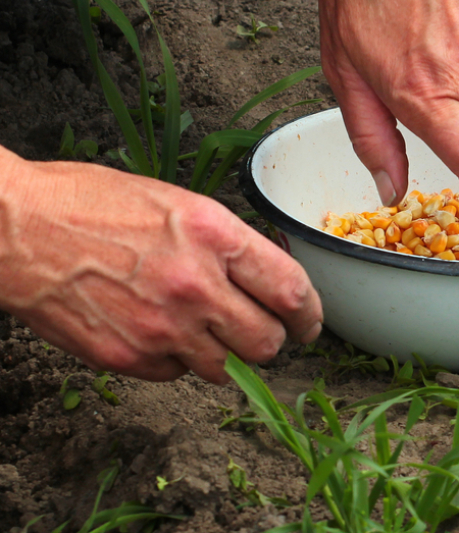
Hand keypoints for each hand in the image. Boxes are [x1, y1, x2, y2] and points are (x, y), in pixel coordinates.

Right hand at [0, 155, 322, 383]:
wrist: (15, 227)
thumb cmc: (90, 203)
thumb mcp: (177, 202)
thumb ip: (226, 243)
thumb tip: (263, 275)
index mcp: (214, 236)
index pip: (291, 290)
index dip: (310, 315)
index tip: (310, 323)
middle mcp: (195, 285)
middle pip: (267, 342)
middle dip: (272, 340)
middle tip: (262, 331)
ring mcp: (161, 326)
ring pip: (225, 368)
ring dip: (223, 353)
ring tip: (201, 328)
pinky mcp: (127, 357)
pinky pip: (175, 375)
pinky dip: (175, 361)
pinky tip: (157, 330)